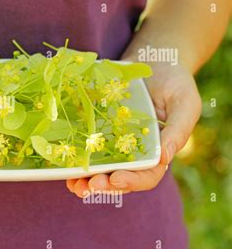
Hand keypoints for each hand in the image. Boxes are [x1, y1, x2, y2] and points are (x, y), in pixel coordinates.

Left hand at [66, 62, 201, 197]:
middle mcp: (133, 153)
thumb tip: (165, 158)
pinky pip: (86, 148)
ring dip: (85, 180)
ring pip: (99, 169)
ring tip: (72, 184)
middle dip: (102, 185)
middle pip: (118, 178)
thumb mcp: (185, 103)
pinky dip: (76, 159)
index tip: (116, 178)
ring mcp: (114, 143)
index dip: (131, 181)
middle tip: (87, 186)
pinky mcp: (97, 130)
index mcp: (157, 152)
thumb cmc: (174, 83)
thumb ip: (178, 130)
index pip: (146, 176)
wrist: (153, 62)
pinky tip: (64, 165)